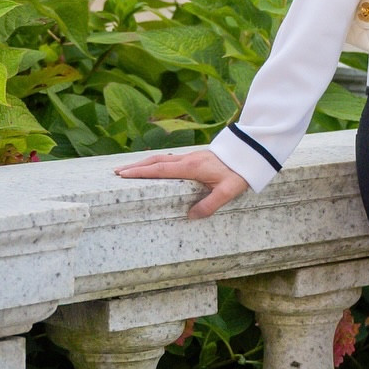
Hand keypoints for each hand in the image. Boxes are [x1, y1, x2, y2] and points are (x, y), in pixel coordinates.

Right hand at [115, 148, 249, 218]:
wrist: (251, 152)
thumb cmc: (240, 172)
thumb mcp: (228, 191)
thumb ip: (210, 204)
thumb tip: (190, 216)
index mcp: (191, 167)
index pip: (160, 169)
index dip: (141, 173)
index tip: (123, 175)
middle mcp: (187, 159)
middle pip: (155, 161)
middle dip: (135, 167)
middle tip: (116, 173)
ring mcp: (190, 157)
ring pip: (161, 158)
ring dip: (143, 164)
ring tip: (128, 170)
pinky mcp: (194, 157)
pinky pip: (169, 159)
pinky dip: (155, 163)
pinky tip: (152, 168)